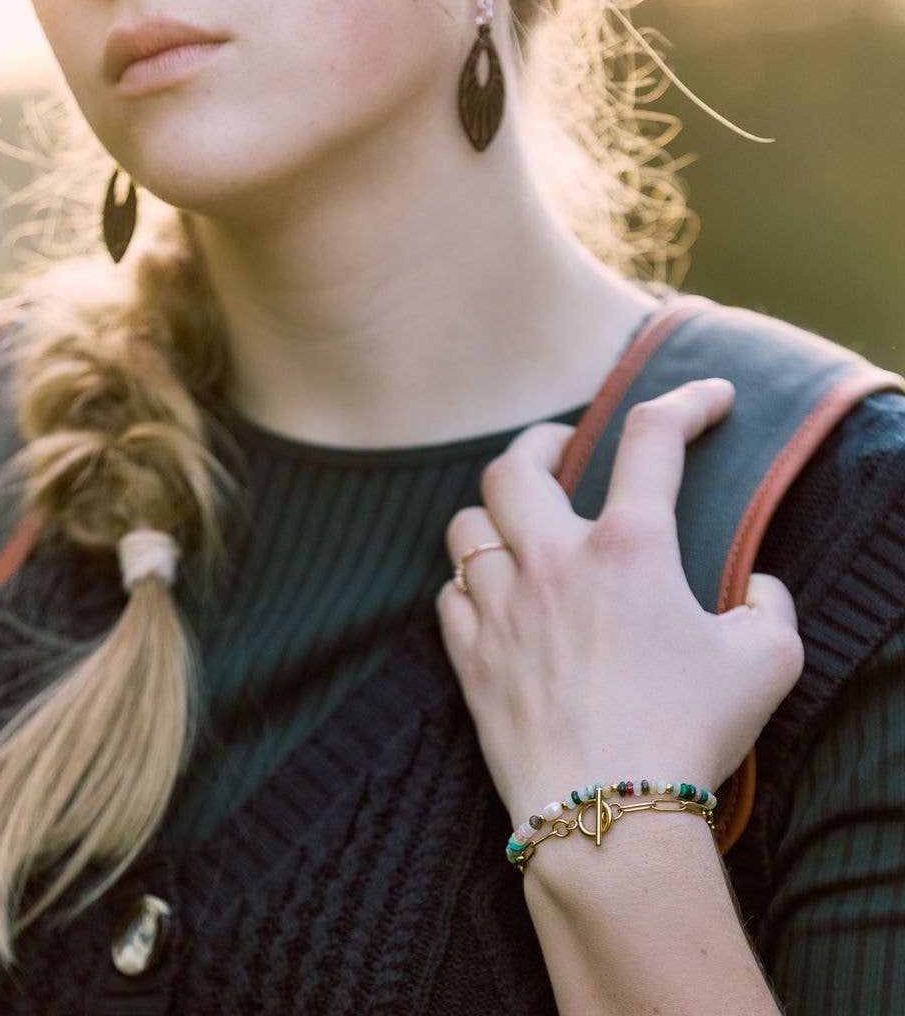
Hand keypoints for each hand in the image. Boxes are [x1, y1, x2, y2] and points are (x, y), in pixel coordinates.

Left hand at [435, 377, 804, 828]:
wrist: (608, 819)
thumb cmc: (690, 737)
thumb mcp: (767, 662)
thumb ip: (768, 606)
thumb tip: (756, 589)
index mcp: (629, 549)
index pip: (653, 439)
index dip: (686, 401)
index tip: (709, 398)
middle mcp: (553, 562)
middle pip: (517, 464)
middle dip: (542, 442)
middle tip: (563, 449)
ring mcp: (500, 607)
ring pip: (466, 526)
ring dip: (493, 516)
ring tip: (517, 527)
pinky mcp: (468, 657)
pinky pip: (449, 594)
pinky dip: (468, 584)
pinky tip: (490, 597)